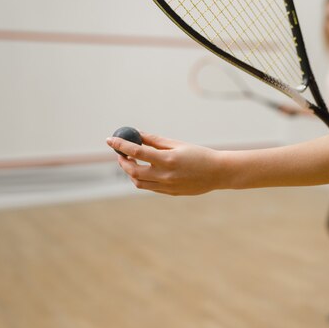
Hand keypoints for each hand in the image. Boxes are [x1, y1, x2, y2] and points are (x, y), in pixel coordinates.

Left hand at [106, 131, 222, 195]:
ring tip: (132, 162)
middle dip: (123, 161)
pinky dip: (142, 178)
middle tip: (121, 153)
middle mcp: (165, 175)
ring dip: (130, 172)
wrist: (218, 173)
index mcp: (167, 159)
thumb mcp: (178, 144)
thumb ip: (156, 141)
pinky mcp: (170, 193)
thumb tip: (137, 134)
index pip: (136, 151)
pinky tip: (145, 170)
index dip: (121, 145)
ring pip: (138, 182)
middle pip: (133, 170)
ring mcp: (167, 186)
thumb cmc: (199, 155)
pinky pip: (149, 187)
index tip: (110, 140)